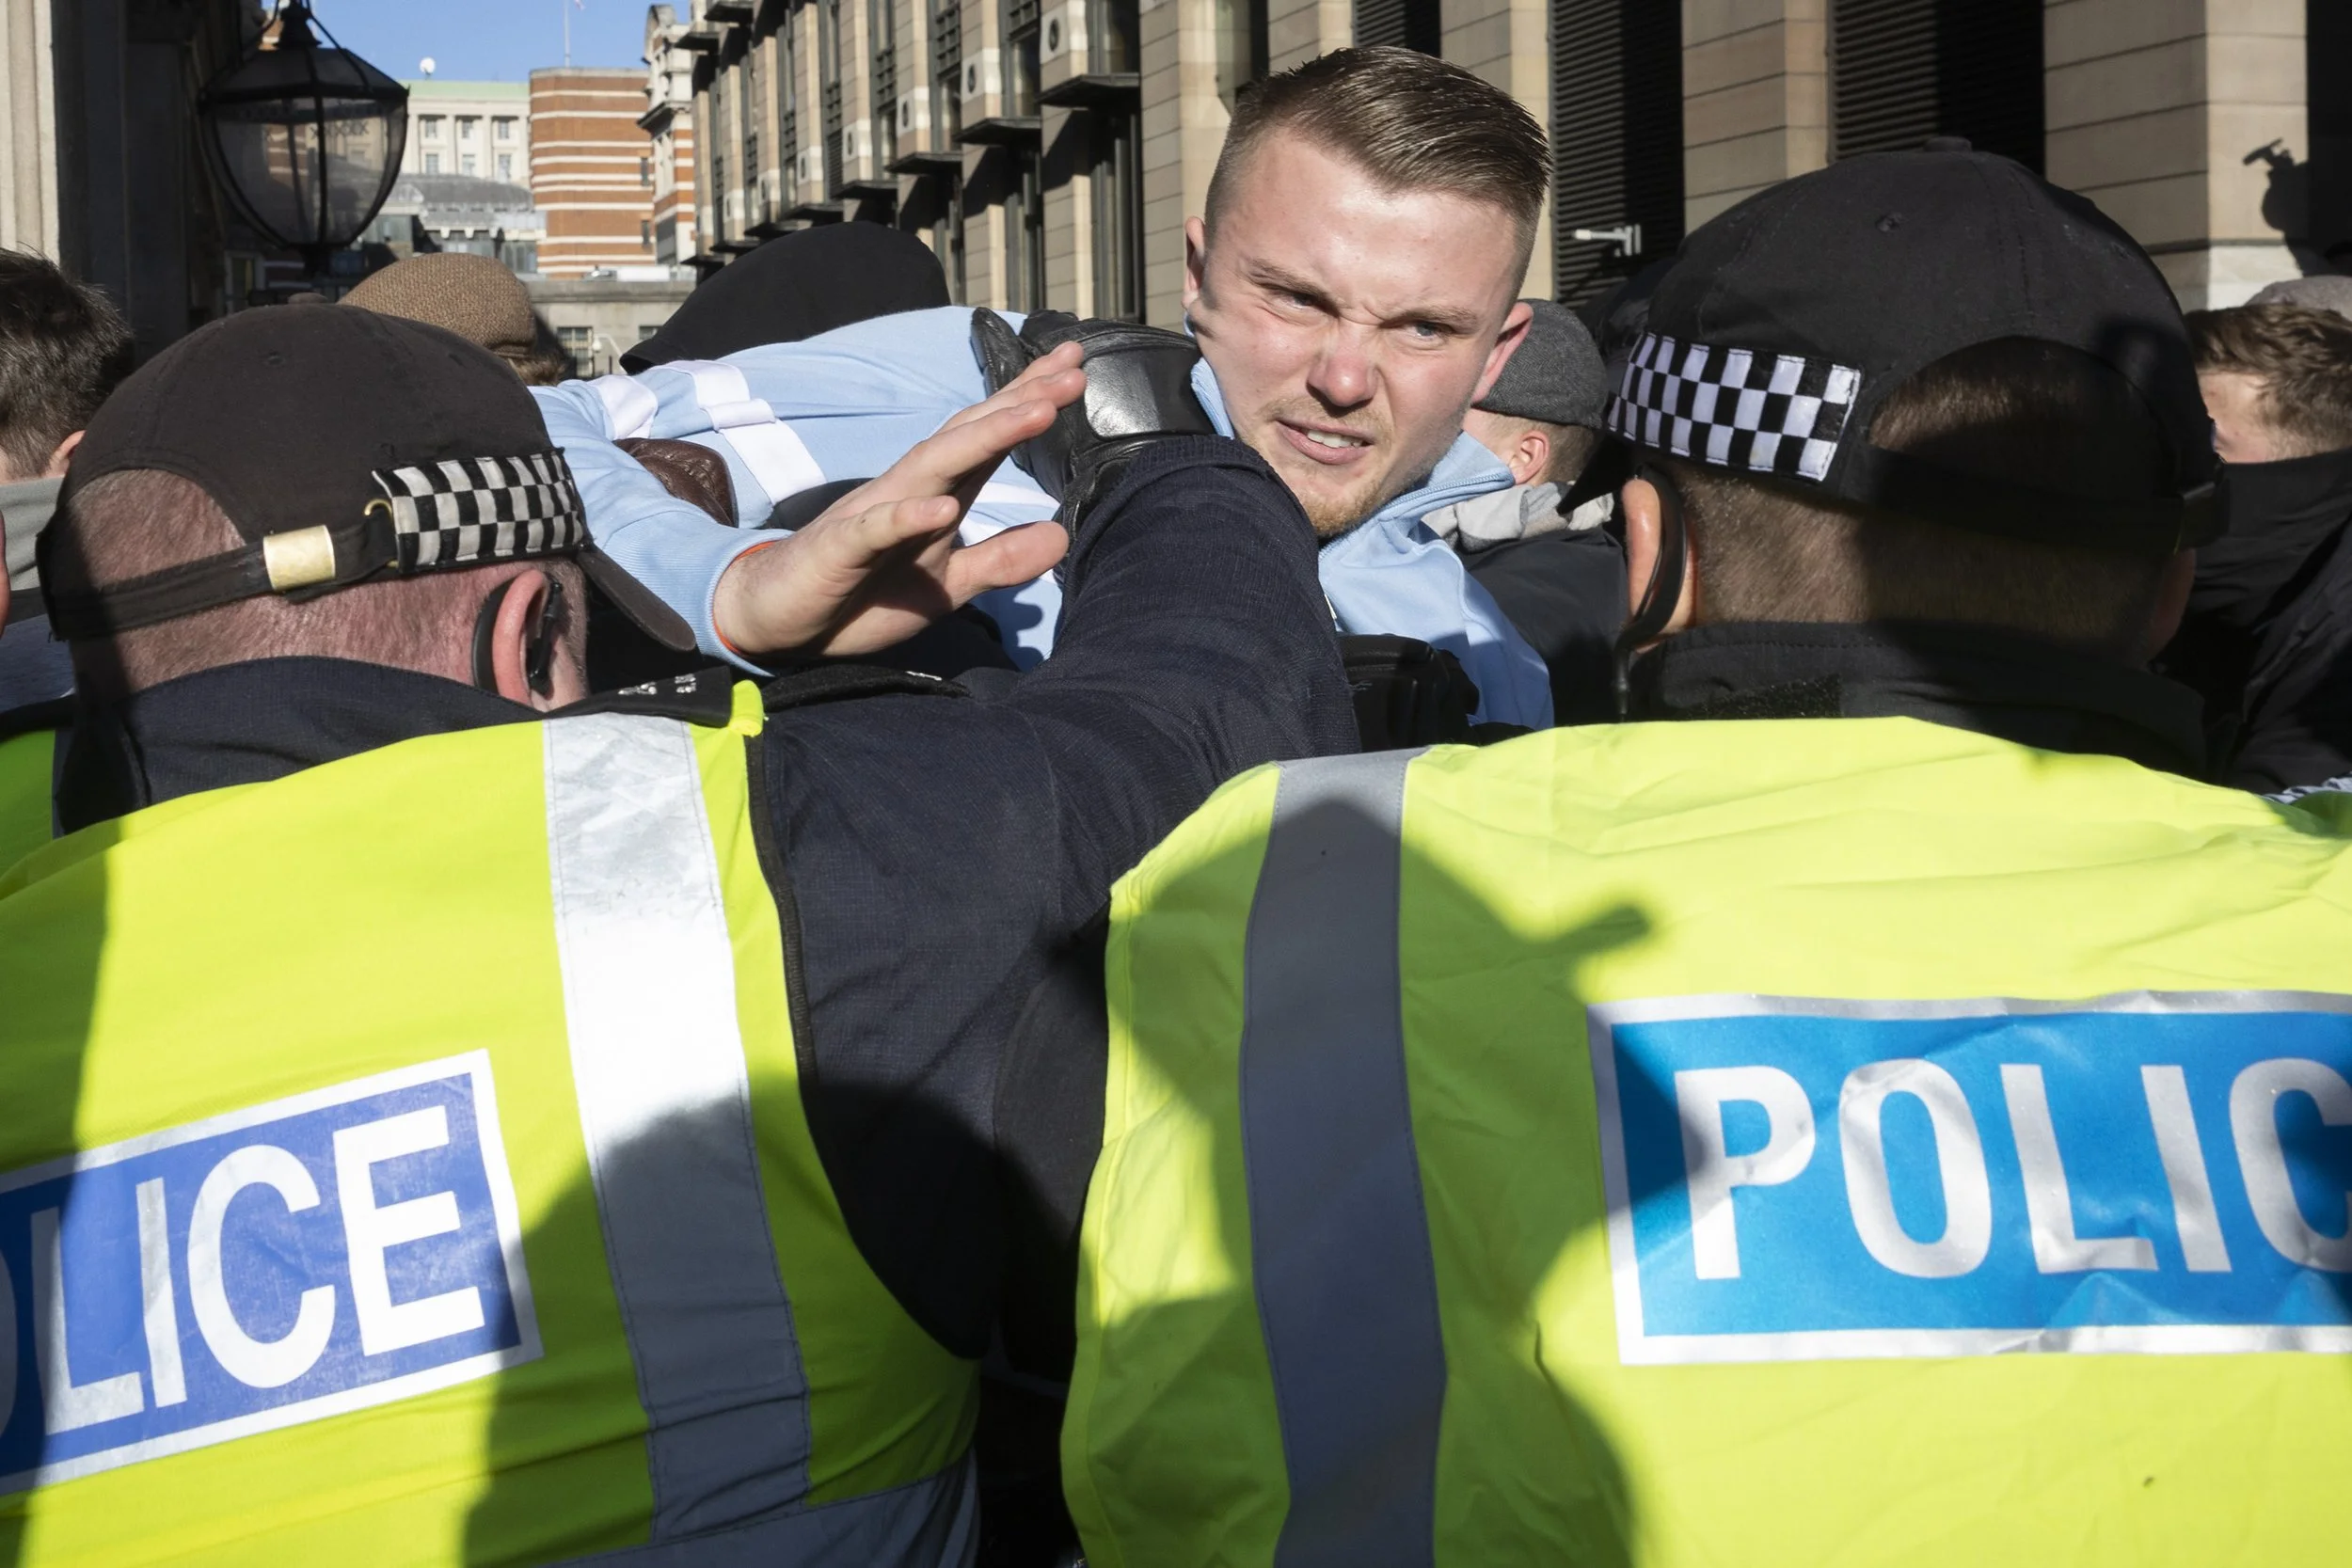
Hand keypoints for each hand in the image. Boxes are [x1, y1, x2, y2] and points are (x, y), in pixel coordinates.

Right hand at [711, 343, 1085, 656]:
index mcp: (937, 496)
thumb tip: (1061, 537)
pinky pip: (874, 529)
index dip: (1030, 402)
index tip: (1076, 368)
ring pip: (932, 466)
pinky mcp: (839, 548)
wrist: (778, 616)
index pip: (989, 440)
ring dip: (984, 438)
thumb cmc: (863, 595)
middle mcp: (909, 490)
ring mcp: (873, 513)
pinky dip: (907, 517)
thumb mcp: (948, 586)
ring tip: (1035, 413)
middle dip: (1021, 400)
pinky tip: (942, 509)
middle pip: (970, 435)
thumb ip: (1001, 561)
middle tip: (1073, 368)